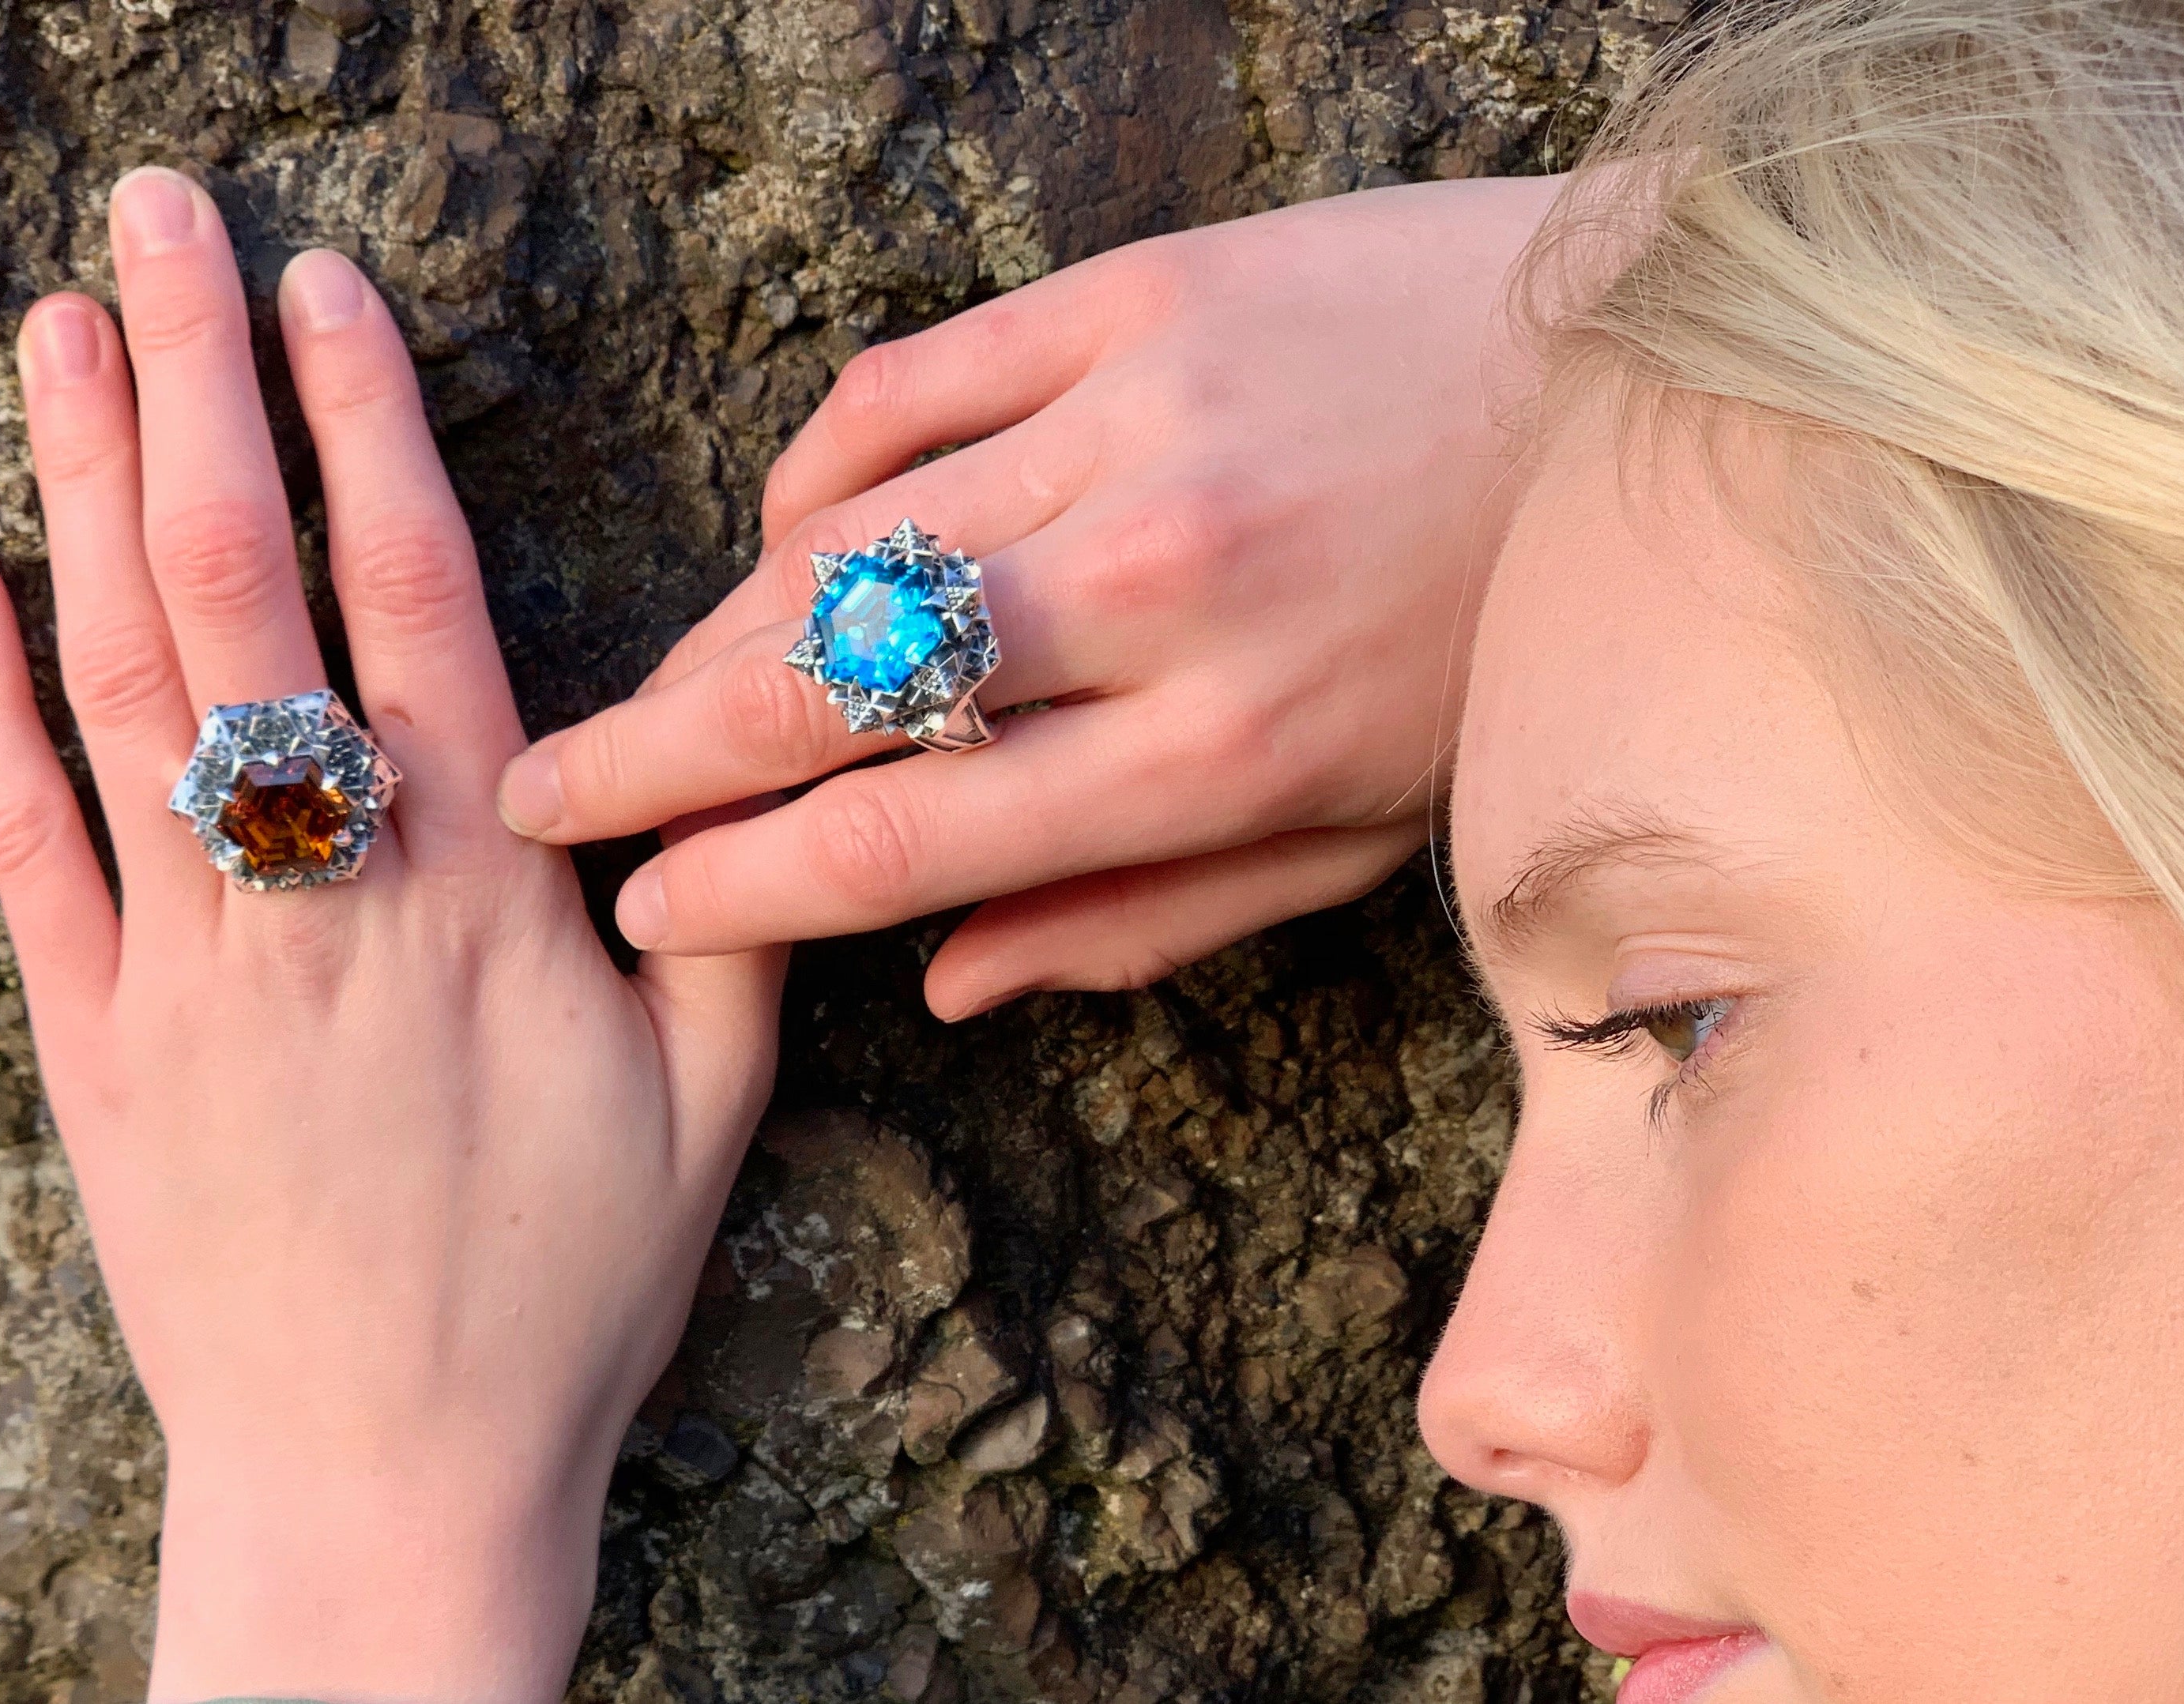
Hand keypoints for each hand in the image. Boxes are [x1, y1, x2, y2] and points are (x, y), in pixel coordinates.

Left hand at [0, 167, 781, 1702]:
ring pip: (121, 685)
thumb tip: (744, 762)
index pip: (413, 603)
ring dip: (80, 491)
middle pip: (241, 591)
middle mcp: (319, 896)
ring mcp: (185, 963)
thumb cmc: (566, 1294)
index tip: (326, 290)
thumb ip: (727, 917)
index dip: (362, 428)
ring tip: (57, 330)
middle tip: (159, 222)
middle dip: (195, 384)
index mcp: (480, 893)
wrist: (385, 1483)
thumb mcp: (712, 1109)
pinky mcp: (93, 1041)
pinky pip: (22, 845)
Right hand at [492, 175, 1562, 1018]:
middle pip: (819, 691)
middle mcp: (1152, 589)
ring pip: (831, 544)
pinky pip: (895, 394)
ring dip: (714, 632)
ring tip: (651, 693)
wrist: (1644, 373)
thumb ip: (1141, 917)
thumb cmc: (1503, 635)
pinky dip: (812, 476)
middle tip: (539, 797)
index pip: (900, 837)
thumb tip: (941, 989)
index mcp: (1214, 751)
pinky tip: (786, 535)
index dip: (737, 888)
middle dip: (649, 761)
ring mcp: (1128, 425)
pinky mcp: (1122, 299)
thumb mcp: (1360, 831)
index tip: (638, 909)